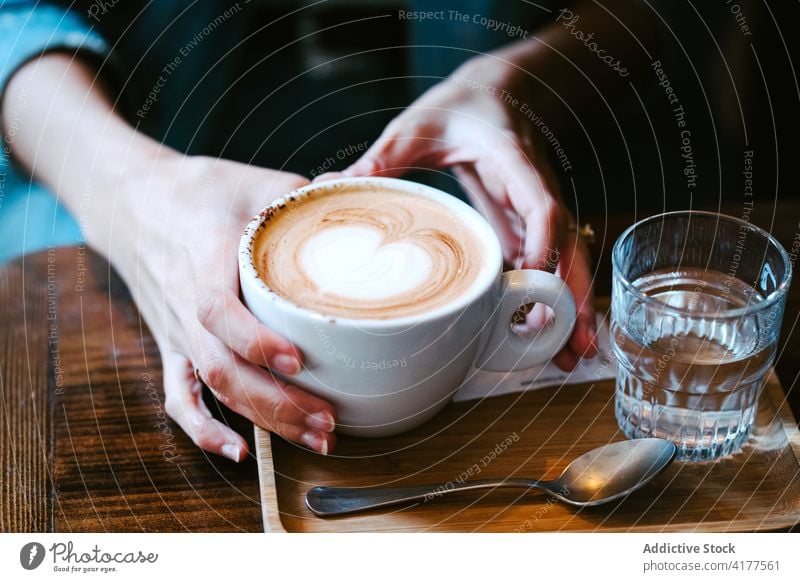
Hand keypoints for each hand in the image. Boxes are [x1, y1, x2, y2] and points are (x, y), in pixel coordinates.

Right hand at [93, 155, 336, 459]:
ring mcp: (175, 330)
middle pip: (221, 367)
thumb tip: (360, 193)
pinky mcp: (171, 344)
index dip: (254, 340)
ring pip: (210, 388)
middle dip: (276, 401)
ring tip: (313, 438)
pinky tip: (237, 451)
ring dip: (260, 419)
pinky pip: (178, 396)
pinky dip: (202, 429)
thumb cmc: (200, 190)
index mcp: (204, 258)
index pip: (217, 310)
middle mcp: (184, 303)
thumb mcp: (252, 181)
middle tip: (329, 420)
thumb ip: (301, 195)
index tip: (298, 359)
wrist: (133, 202)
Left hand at [337, 57, 596, 369]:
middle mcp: (534, 191)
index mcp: (513, 163)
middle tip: (575, 345)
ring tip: (571, 356)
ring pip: (566, 259)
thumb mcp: (416, 127)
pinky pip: (546, 262)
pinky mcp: (524, 224)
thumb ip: (382, 157)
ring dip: (572, 305)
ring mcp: (534, 210)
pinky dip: (551, 296)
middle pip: (568, 245)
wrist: (494, 94)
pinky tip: (546, 332)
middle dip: (575, 295)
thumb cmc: (458, 108)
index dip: (543, 244)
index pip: (540, 205)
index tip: (532, 279)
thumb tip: (333, 186)